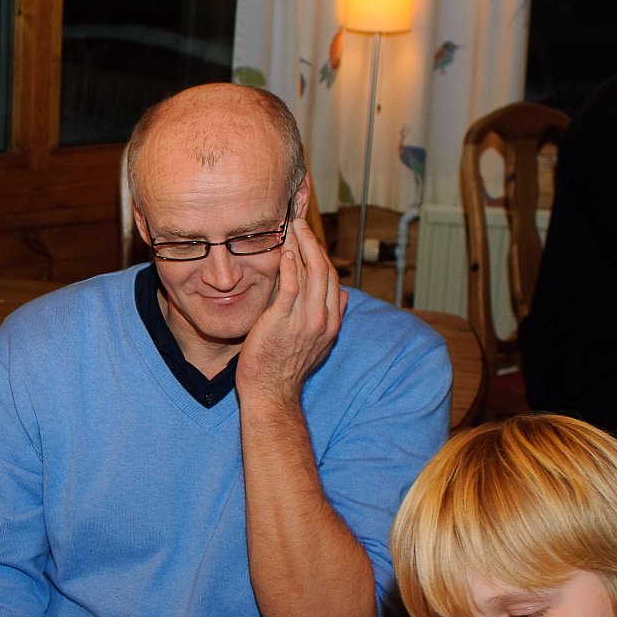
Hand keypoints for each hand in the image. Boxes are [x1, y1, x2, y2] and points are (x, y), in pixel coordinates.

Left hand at [236, 206, 344, 405]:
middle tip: (301, 222)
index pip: (332, 280)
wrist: (271, 394)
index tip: (311, 238)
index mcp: (330, 323)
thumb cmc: (285, 368)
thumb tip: (345, 296)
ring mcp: (304, 321)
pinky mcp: (282, 323)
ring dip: (302, 247)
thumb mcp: (316, 343)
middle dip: (314, 243)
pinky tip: (284, 250)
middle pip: (324, 271)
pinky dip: (289, 266)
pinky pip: (290, 287)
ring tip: (293, 227)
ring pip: (311, 274)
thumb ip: (330, 317)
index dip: (322, 255)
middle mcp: (322, 320)